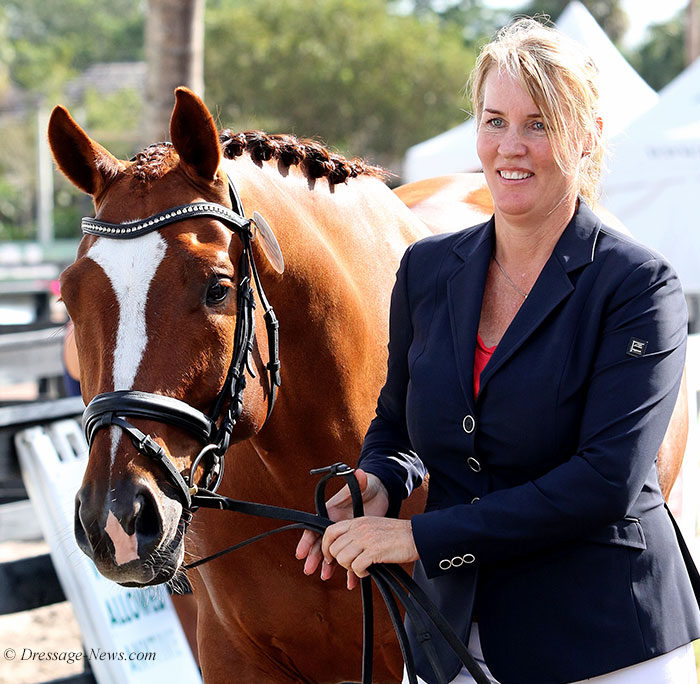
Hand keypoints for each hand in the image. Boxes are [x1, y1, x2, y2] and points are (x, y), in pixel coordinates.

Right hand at [295, 469, 389, 583]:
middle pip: (320, 543)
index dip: (307, 540)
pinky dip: (350, 569)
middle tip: (309, 569)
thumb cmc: (367, 485)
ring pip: (333, 552)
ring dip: (328, 565)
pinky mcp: (356, 541)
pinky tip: (351, 581)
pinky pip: (350, 557)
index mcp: (331, 511)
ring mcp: (345, 534)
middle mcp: (335, 524)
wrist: (381, 492)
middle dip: (314, 556)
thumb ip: (359, 481)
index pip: (315, 527)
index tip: (301, 552)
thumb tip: (359, 473)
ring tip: (325, 576)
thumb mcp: (363, 483)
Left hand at [322, 516, 418, 589]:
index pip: (330, 531)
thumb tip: (343, 549)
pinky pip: (357, 567)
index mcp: (357, 521)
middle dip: (341, 561)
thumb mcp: (372, 527)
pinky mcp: (374, 551)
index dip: (326, 547)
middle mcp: (359, 528)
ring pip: (343, 559)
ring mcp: (366, 538)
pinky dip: (361, 573)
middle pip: (335, 549)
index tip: (330, 558)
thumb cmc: (396, 535)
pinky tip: (370, 571)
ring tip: (363, 567)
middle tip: (353, 565)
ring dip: (351, 568)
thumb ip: (357, 534)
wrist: (416, 536)